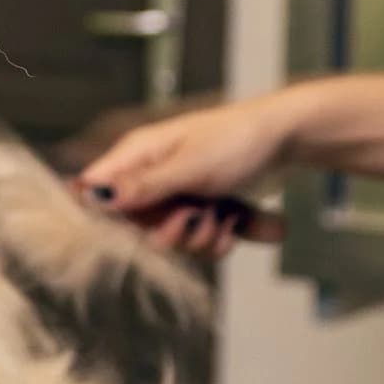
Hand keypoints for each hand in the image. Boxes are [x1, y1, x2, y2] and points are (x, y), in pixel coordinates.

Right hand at [82, 92, 299, 254]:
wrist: (289, 140)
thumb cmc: (238, 140)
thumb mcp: (190, 166)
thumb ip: (143, 186)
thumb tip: (94, 196)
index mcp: (139, 154)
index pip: (95, 189)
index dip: (106, 214)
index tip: (139, 221)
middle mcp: (152, 176)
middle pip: (137, 226)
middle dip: (173, 229)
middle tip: (197, 213)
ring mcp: (178, 194)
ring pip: (172, 240)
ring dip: (203, 235)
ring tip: (225, 212)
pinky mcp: (203, 210)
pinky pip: (199, 243)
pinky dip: (219, 238)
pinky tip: (236, 220)